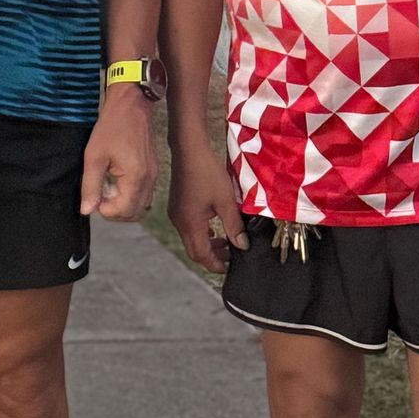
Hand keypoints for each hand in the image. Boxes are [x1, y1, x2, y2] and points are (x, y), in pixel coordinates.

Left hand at [80, 85, 156, 221]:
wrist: (131, 104)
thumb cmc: (111, 127)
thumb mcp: (94, 156)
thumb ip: (91, 186)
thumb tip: (87, 210)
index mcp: (136, 178)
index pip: (123, 211)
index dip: (105, 210)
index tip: (94, 198)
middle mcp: (149, 180)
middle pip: (134, 213)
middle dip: (115, 211)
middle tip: (99, 196)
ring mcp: (153, 175)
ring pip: (140, 206)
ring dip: (123, 204)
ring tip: (107, 189)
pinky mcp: (152, 170)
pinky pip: (143, 194)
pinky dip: (130, 195)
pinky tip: (116, 182)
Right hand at [168, 137, 247, 270]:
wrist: (189, 150)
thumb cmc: (207, 172)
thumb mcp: (226, 201)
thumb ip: (234, 226)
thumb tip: (242, 245)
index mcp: (190, 224)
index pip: (201, 255)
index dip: (216, 265)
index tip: (230, 267)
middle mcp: (179, 223)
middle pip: (194, 250)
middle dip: (212, 257)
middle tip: (231, 256)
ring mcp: (176, 214)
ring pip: (191, 240)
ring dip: (207, 245)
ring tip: (226, 242)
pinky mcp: (177, 206)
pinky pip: (188, 228)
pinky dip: (202, 234)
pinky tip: (214, 227)